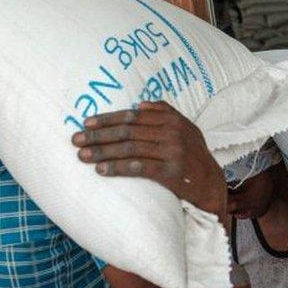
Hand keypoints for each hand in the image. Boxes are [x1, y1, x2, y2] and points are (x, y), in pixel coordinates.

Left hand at [72, 101, 226, 215]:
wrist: (211, 183)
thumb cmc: (193, 154)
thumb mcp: (184, 128)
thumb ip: (165, 112)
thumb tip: (140, 104)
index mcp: (171, 119)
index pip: (132, 116)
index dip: (107, 119)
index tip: (86, 123)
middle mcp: (171, 132)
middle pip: (127, 131)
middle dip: (99, 135)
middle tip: (76, 139)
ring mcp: (172, 152)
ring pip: (130, 148)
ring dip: (102, 152)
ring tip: (82, 155)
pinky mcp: (171, 172)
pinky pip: (138, 167)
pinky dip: (118, 167)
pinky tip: (101, 169)